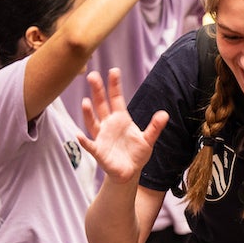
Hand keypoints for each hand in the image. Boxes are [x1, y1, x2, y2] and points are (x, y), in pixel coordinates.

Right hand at [79, 68, 168, 182]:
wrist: (130, 172)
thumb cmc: (136, 154)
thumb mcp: (148, 139)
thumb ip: (155, 127)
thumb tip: (165, 114)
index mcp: (121, 119)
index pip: (116, 98)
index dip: (115, 85)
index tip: (113, 71)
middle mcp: (108, 124)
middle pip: (101, 105)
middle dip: (97, 91)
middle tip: (92, 75)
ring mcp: (102, 137)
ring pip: (93, 122)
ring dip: (88, 113)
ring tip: (85, 102)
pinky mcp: (99, 151)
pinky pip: (90, 145)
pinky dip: (84, 141)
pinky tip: (79, 136)